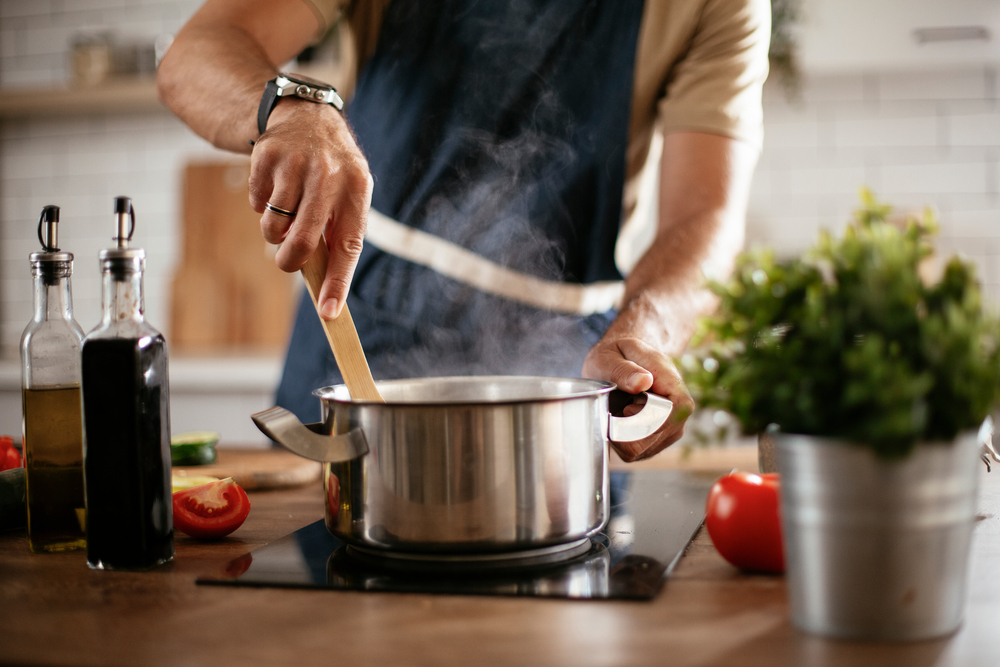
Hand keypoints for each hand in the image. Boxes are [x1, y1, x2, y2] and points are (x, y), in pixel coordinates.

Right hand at [248, 100, 373, 319]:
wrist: (306, 117)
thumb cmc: (332, 172)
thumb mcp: (348, 194)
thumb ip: (337, 232)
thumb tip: (323, 285)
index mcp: (357, 189)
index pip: (348, 246)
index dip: (337, 283)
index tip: (328, 313)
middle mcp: (328, 175)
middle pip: (302, 241)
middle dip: (290, 261)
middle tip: (287, 262)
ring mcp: (296, 163)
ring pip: (274, 227)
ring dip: (275, 231)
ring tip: (286, 211)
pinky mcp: (266, 156)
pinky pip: (256, 204)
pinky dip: (261, 205)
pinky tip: (275, 186)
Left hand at [582, 337, 694, 461]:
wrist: (625, 360)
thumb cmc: (619, 355)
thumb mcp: (613, 355)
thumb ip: (624, 369)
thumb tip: (643, 382)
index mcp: (676, 391)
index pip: (668, 418)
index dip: (640, 418)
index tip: (625, 406)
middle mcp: (678, 417)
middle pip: (647, 440)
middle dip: (622, 427)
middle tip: (617, 404)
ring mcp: (668, 433)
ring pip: (637, 450)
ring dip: (618, 432)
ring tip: (619, 408)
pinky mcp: (654, 444)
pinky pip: (631, 452)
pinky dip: (618, 438)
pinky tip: (619, 419)